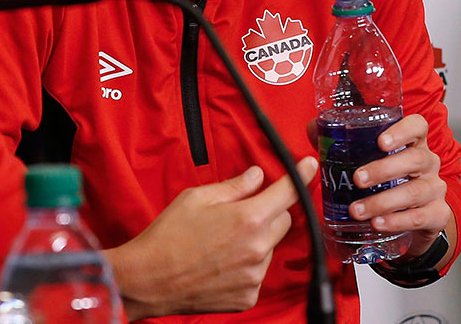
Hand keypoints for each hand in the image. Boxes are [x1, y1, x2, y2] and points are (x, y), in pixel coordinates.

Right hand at [106, 157, 318, 318]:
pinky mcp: (248, 296)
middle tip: (239, 213)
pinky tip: (220, 263)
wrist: (150, 279)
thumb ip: (233, 187)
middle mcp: (258, 248)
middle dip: (268, 212)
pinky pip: (257, 273)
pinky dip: (246, 265)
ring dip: (256, 240)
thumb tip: (256, 176)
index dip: (301, 176)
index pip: (287, 193)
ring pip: (270, 248)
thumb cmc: (168, 236)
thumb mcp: (196, 198)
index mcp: (247, 218)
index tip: (310, 166)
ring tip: (220, 243)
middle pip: (283, 221)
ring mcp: (254, 275)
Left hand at [349, 113, 451, 259]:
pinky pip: (421, 217)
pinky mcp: (438, 214)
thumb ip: (339, 141)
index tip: (381, 142)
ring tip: (358, 210)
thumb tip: (314, 128)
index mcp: (412, 143)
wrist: (410, 216)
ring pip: (416, 191)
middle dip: (383, 170)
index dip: (402, 131)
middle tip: (358, 179)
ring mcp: (435, 188)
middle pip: (415, 160)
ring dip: (383, 201)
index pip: (417, 126)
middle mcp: (427, 162)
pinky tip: (378, 224)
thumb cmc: (386, 179)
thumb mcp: (365, 157)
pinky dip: (397, 221)